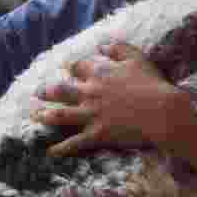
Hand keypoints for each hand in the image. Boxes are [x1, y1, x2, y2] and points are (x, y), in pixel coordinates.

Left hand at [34, 41, 180, 157]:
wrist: (161, 111)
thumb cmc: (152, 83)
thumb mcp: (137, 58)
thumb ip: (118, 48)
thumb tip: (101, 44)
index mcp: (100, 73)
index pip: (78, 67)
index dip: (72, 68)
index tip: (67, 68)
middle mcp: (90, 93)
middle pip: (61, 90)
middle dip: (47, 91)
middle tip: (37, 92)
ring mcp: (91, 114)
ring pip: (60, 115)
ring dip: (45, 116)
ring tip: (35, 116)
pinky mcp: (97, 134)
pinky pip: (74, 143)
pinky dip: (61, 148)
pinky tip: (50, 152)